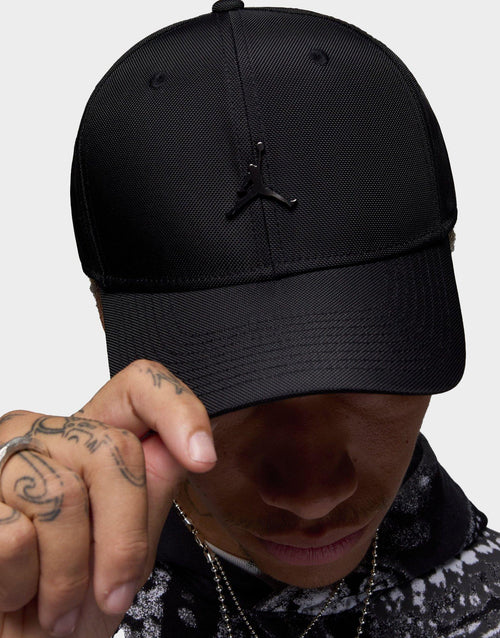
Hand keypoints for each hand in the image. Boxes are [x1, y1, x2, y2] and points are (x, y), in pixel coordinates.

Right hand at [0, 359, 216, 636]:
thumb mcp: (128, 549)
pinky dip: (24, 584)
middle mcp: (45, 435)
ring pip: (62, 498)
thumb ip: (152, 492)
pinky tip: (16, 591)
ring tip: (55, 599)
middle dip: (123, 538)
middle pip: (113, 451)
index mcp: (89, 440)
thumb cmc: (72, 603)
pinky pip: (15, 535)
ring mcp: (1, 458)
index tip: (202, 458)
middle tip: (110, 591)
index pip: (139, 387)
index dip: (178, 409)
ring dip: (67, 576)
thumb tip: (186, 448)